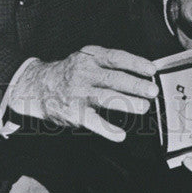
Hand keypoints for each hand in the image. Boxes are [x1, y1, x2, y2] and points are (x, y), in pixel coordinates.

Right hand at [11, 45, 156, 141]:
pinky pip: (93, 121)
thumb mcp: (87, 58)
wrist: (39, 86)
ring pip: (106, 98)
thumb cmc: (71, 72)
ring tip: (143, 107)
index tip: (151, 70)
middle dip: (135, 85)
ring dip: (127, 103)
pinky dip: (107, 129)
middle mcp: (84, 73)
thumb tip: (141, 71)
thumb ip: (109, 63)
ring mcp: (79, 92)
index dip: (135, 63)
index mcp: (90, 57)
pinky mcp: (73, 112)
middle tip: (152, 91)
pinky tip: (120, 134)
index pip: (116, 58)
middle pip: (114, 78)